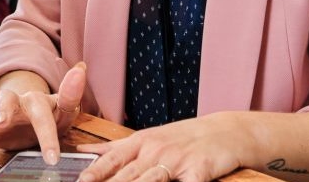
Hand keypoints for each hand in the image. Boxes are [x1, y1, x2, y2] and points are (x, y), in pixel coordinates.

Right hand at [0, 63, 87, 164]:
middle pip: (7, 99)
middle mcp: (15, 104)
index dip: (47, 135)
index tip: (52, 157)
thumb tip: (81, 67)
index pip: (43, 113)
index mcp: (36, 102)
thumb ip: (72, 94)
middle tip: (3, 121)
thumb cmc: (48, 115)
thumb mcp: (64, 110)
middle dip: (4, 108)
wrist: (29, 118)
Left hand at [76, 113, 247, 181]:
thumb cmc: (183, 137)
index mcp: (141, 142)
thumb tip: (83, 151)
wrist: (225, 131)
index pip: (111, 158)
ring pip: (150, 181)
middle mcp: (156, 150)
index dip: (94, 172)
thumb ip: (116, 147)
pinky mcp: (199, 172)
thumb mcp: (148, 137)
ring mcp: (177, 161)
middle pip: (127, 174)